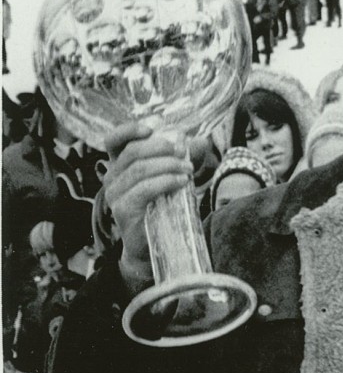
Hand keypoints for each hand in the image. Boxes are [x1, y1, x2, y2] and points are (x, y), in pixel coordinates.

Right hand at [101, 122, 191, 289]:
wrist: (154, 245)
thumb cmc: (163, 208)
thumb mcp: (173, 178)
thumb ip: (183, 159)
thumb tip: (201, 140)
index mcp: (119, 165)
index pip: (114, 140)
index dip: (130, 130)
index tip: (153, 127)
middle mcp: (111, 177)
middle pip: (132, 152)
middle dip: (161, 147)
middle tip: (183, 152)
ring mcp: (114, 194)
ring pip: (139, 169)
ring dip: (168, 165)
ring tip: (187, 169)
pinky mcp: (123, 210)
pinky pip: (144, 189)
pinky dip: (165, 181)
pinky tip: (182, 181)